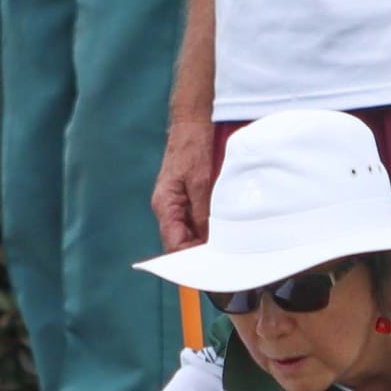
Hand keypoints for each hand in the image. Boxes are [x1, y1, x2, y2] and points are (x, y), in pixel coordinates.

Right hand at [151, 119, 214, 251]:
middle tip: (223, 262)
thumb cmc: (192, 147)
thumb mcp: (200, 181)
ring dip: (205, 242)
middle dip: (200, 254)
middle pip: (181, 243)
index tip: (210, 268)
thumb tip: (207, 240)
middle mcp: (168, 208)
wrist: (193, 123)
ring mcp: (177, 204)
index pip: (174, 245)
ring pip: (190, 233)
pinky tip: (223, 232)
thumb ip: (202, 212)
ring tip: (225, 250)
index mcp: (165, 205)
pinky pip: (195, 221)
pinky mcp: (187, 198)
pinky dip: (208, 229)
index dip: (190, 260)